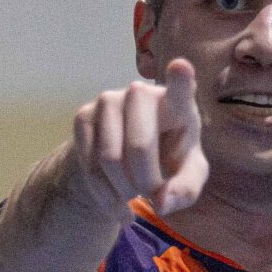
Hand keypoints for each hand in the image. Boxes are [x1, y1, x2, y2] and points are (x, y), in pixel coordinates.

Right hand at [68, 58, 208, 216]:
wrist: (128, 160)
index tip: (181, 67)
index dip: (180, 80)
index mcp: (178, 104)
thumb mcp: (187, 179)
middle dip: (145, 184)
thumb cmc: (169, 162)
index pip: (180, 89)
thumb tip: (161, 204)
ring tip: (133, 201)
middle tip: (151, 198)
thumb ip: (185, 191)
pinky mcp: (84, 116)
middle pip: (139, 148)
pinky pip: (89, 166)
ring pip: (110, 160)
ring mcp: (109, 100)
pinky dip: (104, 196)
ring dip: (123, 193)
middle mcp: (142, 93)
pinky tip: (116, 202)